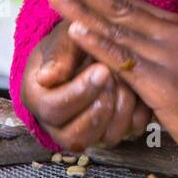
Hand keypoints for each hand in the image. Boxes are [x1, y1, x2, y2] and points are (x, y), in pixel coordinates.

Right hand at [21, 14, 151, 150]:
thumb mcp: (65, 38)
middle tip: (116, 76)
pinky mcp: (112, 131)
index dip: (79, 92)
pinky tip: (139, 89)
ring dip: (121, 109)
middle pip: (75, 135)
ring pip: (105, 138)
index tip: (101, 69)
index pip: (53, 109)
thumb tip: (46, 77)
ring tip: (126, 81)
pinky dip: (138, 111)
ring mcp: (87, 131)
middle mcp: (58, 124)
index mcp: (38, 100)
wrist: (91, 44)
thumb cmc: (73, 39)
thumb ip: (58, 55)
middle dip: (100, 104)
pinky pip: (130, 132)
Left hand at [46, 0, 177, 164]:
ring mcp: (165, 56)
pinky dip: (96, 42)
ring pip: (114, 27)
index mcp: (175, 29)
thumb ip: (161, 53)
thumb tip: (134, 47)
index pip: (129, 4)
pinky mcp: (161, 82)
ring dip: (79, 7)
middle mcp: (169, 34)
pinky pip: (122, 59)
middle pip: (118, 6)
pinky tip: (74, 30)